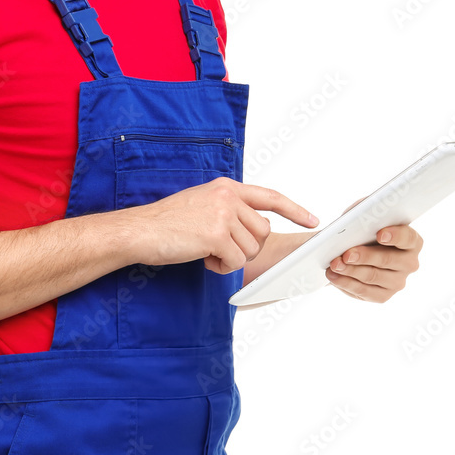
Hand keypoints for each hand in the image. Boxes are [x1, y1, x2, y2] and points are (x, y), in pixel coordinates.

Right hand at [136, 178, 318, 274]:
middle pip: (263, 232)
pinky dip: (221, 267)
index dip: (294, 210)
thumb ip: (230, 209)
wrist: (140, 230)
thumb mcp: (203, 203)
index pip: (270, 197)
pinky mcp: (215, 235)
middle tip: (219, 248)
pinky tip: (202, 259)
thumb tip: (257, 228)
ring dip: (231, 258)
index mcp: (227, 187)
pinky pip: (235, 262)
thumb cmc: (168, 222)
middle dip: (246, 247)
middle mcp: (228, 197)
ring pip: (251, 249)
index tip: (313, 220)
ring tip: (206, 251)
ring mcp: (222, 214)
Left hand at [326, 223, 422, 301]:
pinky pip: (365, 293)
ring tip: (335, 265)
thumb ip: (365, 212)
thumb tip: (354, 218)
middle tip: (347, 254)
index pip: (408, 238)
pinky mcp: (383, 295)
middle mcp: (409, 263)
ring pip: (374, 277)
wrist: (356, 248)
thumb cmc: (364, 229)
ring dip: (351, 271)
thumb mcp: (365, 216)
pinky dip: (347, 284)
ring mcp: (398, 281)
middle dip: (365, 257)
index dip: (395, 235)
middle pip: (388, 260)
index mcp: (411, 241)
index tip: (379, 234)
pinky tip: (334, 276)